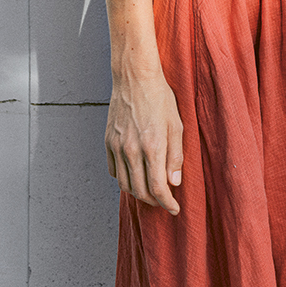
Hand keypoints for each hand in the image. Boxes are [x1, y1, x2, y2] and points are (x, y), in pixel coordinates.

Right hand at [105, 70, 183, 213]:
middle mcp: (132, 150)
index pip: (158, 187)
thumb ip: (175, 156)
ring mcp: (117, 146)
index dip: (167, 203)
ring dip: (138, 194)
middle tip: (165, 202)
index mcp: (152, 146)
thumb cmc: (160, 97)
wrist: (135, 78)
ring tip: (151, 193)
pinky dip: (124, 180)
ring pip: (125, 184)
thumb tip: (173, 182)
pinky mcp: (108, 142)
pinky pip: (114, 171)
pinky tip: (134, 177)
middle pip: (140, 191)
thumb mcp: (176, 124)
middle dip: (154, 202)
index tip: (174, 209)